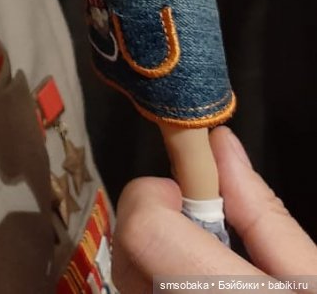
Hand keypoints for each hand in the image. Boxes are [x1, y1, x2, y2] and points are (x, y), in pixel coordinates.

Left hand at [113, 127, 316, 293]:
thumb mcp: (312, 277)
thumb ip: (263, 213)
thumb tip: (223, 145)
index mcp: (218, 292)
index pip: (143, 228)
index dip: (157, 198)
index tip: (188, 198)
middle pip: (124, 247)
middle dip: (154, 222)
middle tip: (202, 233)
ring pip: (125, 272)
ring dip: (152, 255)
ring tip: (204, 266)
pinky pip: (137, 291)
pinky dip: (153, 279)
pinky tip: (193, 284)